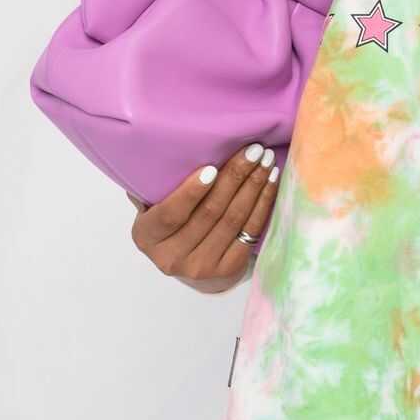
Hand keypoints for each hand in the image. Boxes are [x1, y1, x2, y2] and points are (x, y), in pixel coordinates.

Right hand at [126, 142, 281, 293]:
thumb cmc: (171, 221)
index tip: (212, 167)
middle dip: (235, 177)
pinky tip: (271, 181)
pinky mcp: (229, 269)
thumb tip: (158, 151)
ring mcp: (202, 267)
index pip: (171, 214)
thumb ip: (154, 186)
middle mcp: (172, 257)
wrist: (190, 260)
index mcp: (148, 237)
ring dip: (254, 186)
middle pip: (210, 212)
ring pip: (234, 219)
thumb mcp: (152, 206)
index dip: (191, 192)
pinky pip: (251, 231)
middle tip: (254, 150)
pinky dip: (264, 203)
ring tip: (267, 160)